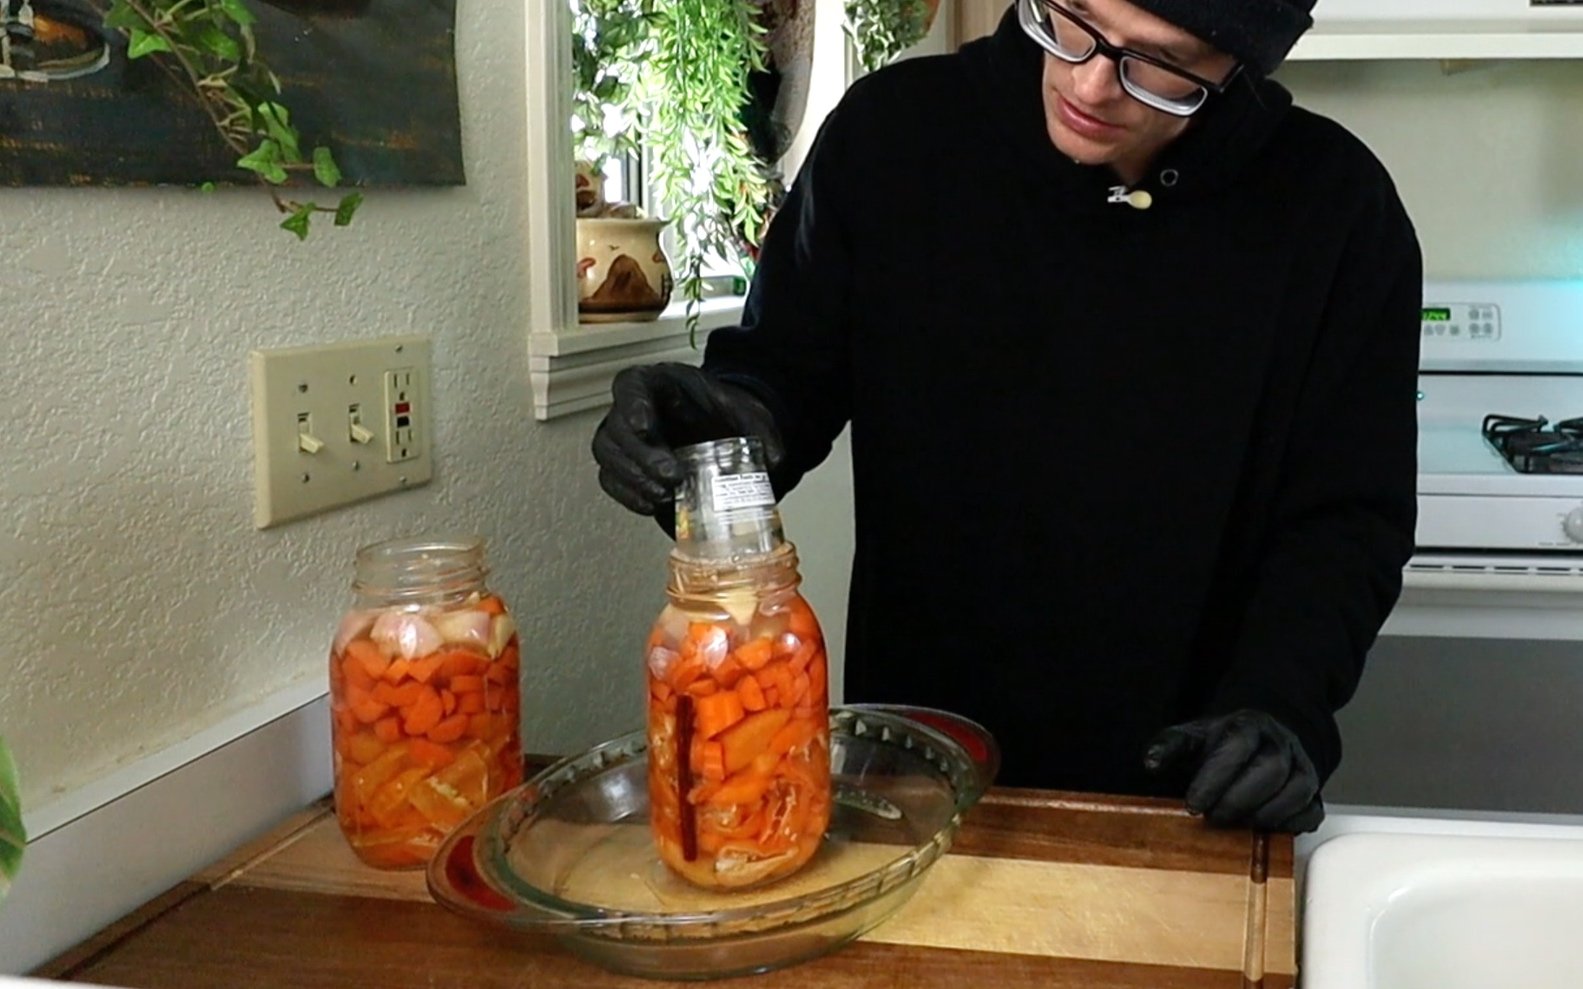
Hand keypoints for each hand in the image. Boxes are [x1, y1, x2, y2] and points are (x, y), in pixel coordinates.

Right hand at [591, 363, 783, 516]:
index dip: (632, 406)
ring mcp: (624, 439)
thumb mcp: (745, 411)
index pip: (631, 386)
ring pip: (608, 457)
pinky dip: (629, 496)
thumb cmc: (719, 413)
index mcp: (656, 383)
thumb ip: (760, 430)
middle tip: (672, 476)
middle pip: (616, 430)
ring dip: (633, 480)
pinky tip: (651, 505)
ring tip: (664, 496)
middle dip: (641, 457)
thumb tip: (774, 460)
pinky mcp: (625, 467)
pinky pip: (612, 481)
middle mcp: (632, 409)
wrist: (717, 430)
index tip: (645, 427)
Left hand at [1143, 709, 1323, 832]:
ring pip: (1296, 790)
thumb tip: (1150, 762)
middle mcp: (1280, 744)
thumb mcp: (1194, 737)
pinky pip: (1311, 811)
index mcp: (1248, 726)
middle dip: (1239, 799)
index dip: (1214, 778)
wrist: (1265, 737)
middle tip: (1213, 818)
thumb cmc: (1225, 744)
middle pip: (1271, 768)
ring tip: (1237, 825)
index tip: (1193, 804)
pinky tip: (1265, 830)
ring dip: (1264, 814)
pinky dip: (1290, 825)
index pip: (1236, 746)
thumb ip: (1170, 746)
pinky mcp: (1312, 793)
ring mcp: (1301, 767)